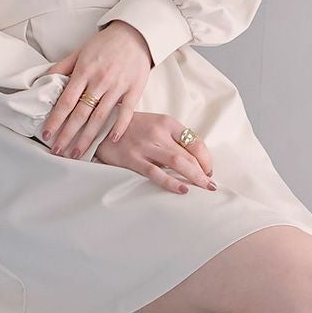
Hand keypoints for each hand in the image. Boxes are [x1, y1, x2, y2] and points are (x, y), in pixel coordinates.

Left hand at [42, 21, 152, 158]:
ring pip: (100, 117)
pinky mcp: (134, 90)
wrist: (134, 34)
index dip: (55, 119)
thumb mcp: (80, 51)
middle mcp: (99, 80)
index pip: (66, 101)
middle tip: (58, 151)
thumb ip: (62, 68)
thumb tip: (43, 82)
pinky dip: (119, 127)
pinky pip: (126, 113)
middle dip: (67, 135)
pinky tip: (111, 141)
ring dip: (87, 138)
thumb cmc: (105, 44)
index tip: (46, 134)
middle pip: (80, 113)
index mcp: (84, 71)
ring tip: (77, 154)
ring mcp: (117, 86)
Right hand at [94, 112, 216, 194]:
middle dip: (204, 171)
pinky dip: (171, 182)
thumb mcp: (154, 125)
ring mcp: (146, 146)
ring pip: (178, 163)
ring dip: (195, 177)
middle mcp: (159, 132)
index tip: (208, 170)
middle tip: (211, 185)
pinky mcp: (133, 159)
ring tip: (205, 188)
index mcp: (167, 122)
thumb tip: (191, 160)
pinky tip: (182, 190)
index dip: (205, 158)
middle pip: (189, 154)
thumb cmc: (130, 129)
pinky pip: (156, 173)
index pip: (194, 140)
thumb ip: (171, 139)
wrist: (101, 126)